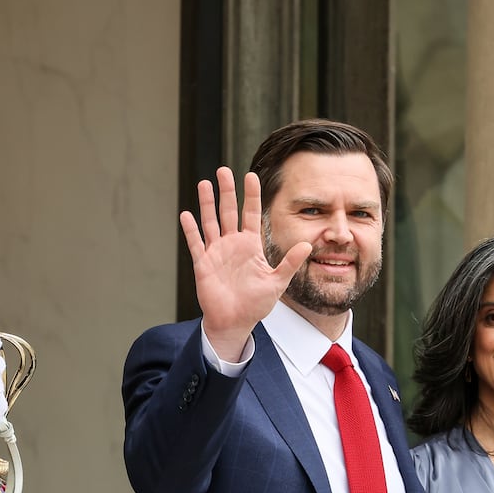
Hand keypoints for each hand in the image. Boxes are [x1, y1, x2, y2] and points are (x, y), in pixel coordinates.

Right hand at [180, 167, 312, 359]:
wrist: (235, 322)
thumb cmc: (256, 304)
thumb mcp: (277, 282)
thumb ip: (290, 263)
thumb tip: (306, 245)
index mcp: (250, 246)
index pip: (251, 214)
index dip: (251, 195)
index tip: (250, 175)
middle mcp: (232, 244)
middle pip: (228, 212)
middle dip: (226, 191)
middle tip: (223, 170)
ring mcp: (216, 252)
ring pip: (210, 222)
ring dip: (206, 204)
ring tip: (204, 183)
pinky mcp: (203, 264)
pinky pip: (196, 244)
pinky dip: (191, 230)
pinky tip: (187, 214)